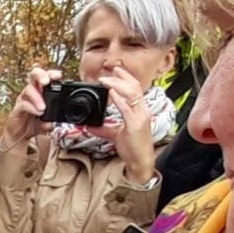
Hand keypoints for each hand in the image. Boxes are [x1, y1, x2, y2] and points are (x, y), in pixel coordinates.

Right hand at [2, 67, 60, 146]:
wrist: (19, 136)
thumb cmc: (32, 124)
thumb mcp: (46, 124)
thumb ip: (51, 122)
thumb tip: (55, 123)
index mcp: (40, 92)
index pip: (45, 77)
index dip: (51, 74)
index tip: (58, 76)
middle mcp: (31, 92)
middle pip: (34, 76)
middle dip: (41, 75)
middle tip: (46, 82)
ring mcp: (23, 99)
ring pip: (28, 90)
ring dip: (37, 97)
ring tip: (43, 108)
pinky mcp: (17, 109)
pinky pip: (23, 104)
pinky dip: (31, 107)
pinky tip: (38, 112)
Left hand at [92, 66, 157, 184]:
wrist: (141, 162)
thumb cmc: (133, 148)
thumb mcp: (116, 135)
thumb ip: (104, 129)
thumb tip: (91, 125)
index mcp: (140, 111)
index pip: (136, 89)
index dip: (127, 78)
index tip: (116, 71)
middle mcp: (142, 111)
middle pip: (135, 87)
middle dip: (122, 77)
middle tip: (112, 70)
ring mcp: (140, 117)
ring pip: (132, 93)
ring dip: (118, 85)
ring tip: (107, 80)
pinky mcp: (135, 125)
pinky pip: (127, 108)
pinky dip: (119, 99)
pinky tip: (111, 93)